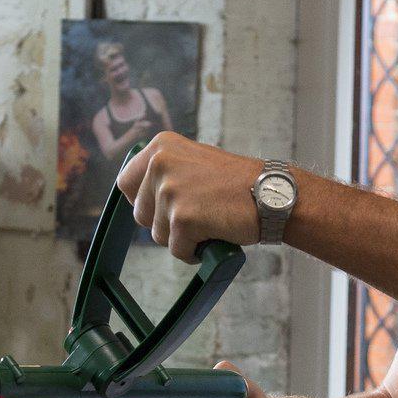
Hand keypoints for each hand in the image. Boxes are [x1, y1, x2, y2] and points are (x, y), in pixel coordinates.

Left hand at [116, 132, 262, 260]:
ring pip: (158, 235)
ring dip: (183, 237)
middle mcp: (160, 164)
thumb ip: (165, 172)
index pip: (126, 183)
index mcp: (160, 147)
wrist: (272, 195)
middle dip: (165, 222)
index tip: (164, 206)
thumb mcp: (193, 161)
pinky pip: (177, 250)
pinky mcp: (182, 218)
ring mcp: (170, 191)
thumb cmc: (237, 184)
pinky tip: (215, 234)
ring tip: (210, 219)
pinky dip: (195, 251)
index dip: (145, 201)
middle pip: (140, 213)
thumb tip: (137, 198)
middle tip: (198, 213)